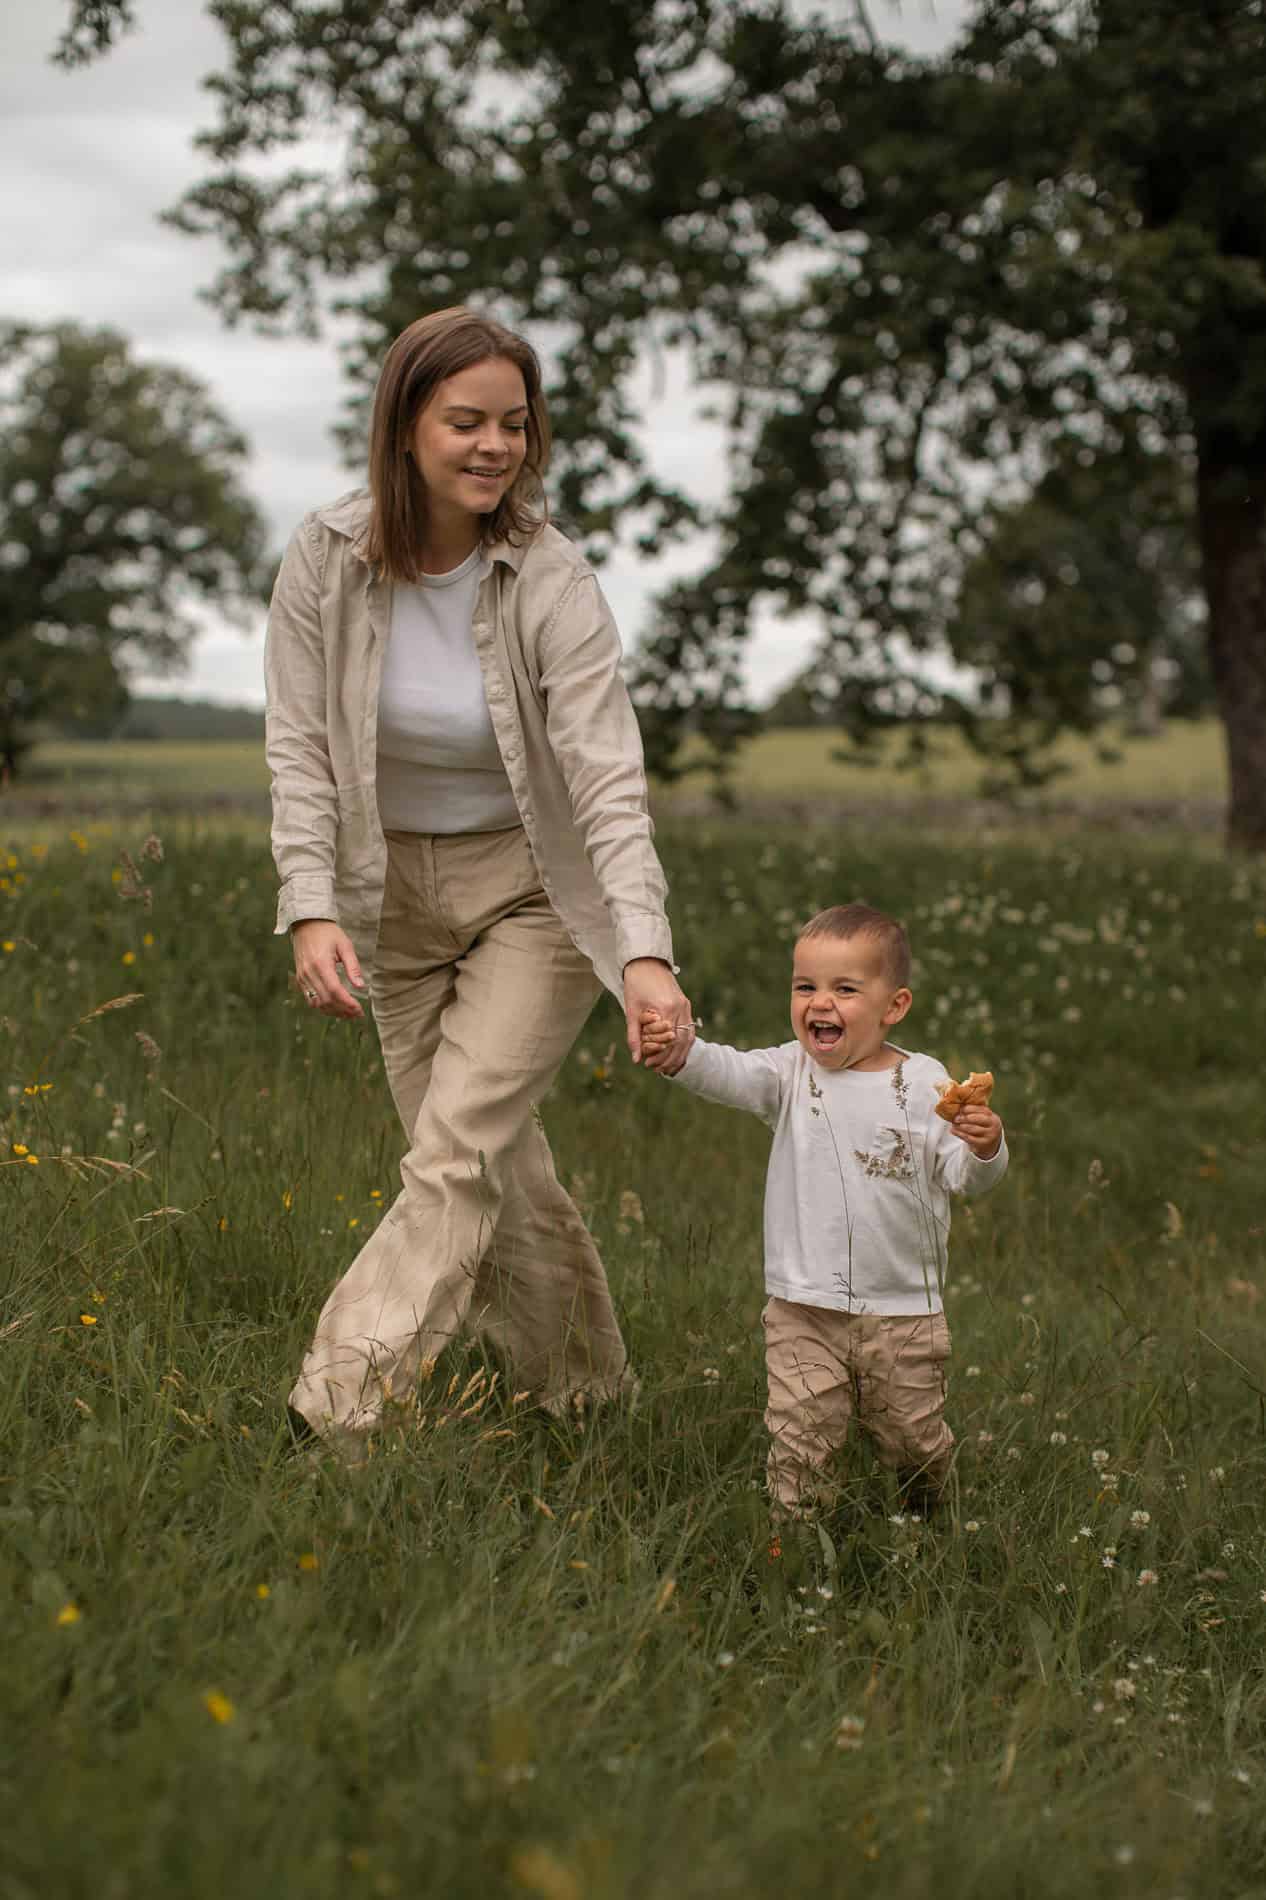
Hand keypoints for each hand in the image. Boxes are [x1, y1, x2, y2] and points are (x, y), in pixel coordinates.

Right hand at [291, 918, 365, 1020]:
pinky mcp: (300, 979)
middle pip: (326, 1000)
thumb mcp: (345, 946)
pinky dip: (323, 1006)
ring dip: (333, 1011)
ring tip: (348, 1014)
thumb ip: (353, 966)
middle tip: (357, 1014)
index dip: (347, 1003)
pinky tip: (335, 1007)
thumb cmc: (327, 932)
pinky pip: (310, 999)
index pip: (335, 991)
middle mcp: (309, 973)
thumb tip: (360, 986)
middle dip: (343, 1010)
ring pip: (317, 1003)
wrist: (306, 924)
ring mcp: (302, 977)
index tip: (359, 1009)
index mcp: (321, 964)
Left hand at [622, 958, 693, 1072]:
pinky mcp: (685, 1003)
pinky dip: (684, 1044)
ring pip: (688, 1037)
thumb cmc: (635, 985)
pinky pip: (689, 1028)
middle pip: (680, 1042)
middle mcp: (679, 1007)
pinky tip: (676, 1053)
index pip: (667, 1041)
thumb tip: (636, 1059)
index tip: (648, 1065)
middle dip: (669, 1059)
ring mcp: (685, 1005)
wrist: (645, 962)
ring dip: (679, 1054)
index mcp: (665, 1008)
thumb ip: (634, 1036)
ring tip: (667, 1067)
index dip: (659, 1056)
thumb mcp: (631, 1011)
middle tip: (657, 1070)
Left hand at [951, 1106, 1002, 1159]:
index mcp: (993, 1116)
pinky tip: (953, 1130)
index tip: (961, 1108)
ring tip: (954, 1123)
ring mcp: (989, 1135)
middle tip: (956, 1117)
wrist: (990, 1143)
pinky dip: (959, 1133)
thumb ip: (974, 1112)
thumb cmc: (984, 1127)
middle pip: (977, 1119)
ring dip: (960, 1125)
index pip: (982, 1110)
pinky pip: (969, 1138)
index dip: (970, 1108)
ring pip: (972, 1129)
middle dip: (965, 1117)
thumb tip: (959, 1105)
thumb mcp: (983, 1118)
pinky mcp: (982, 1144)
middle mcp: (993, 1125)